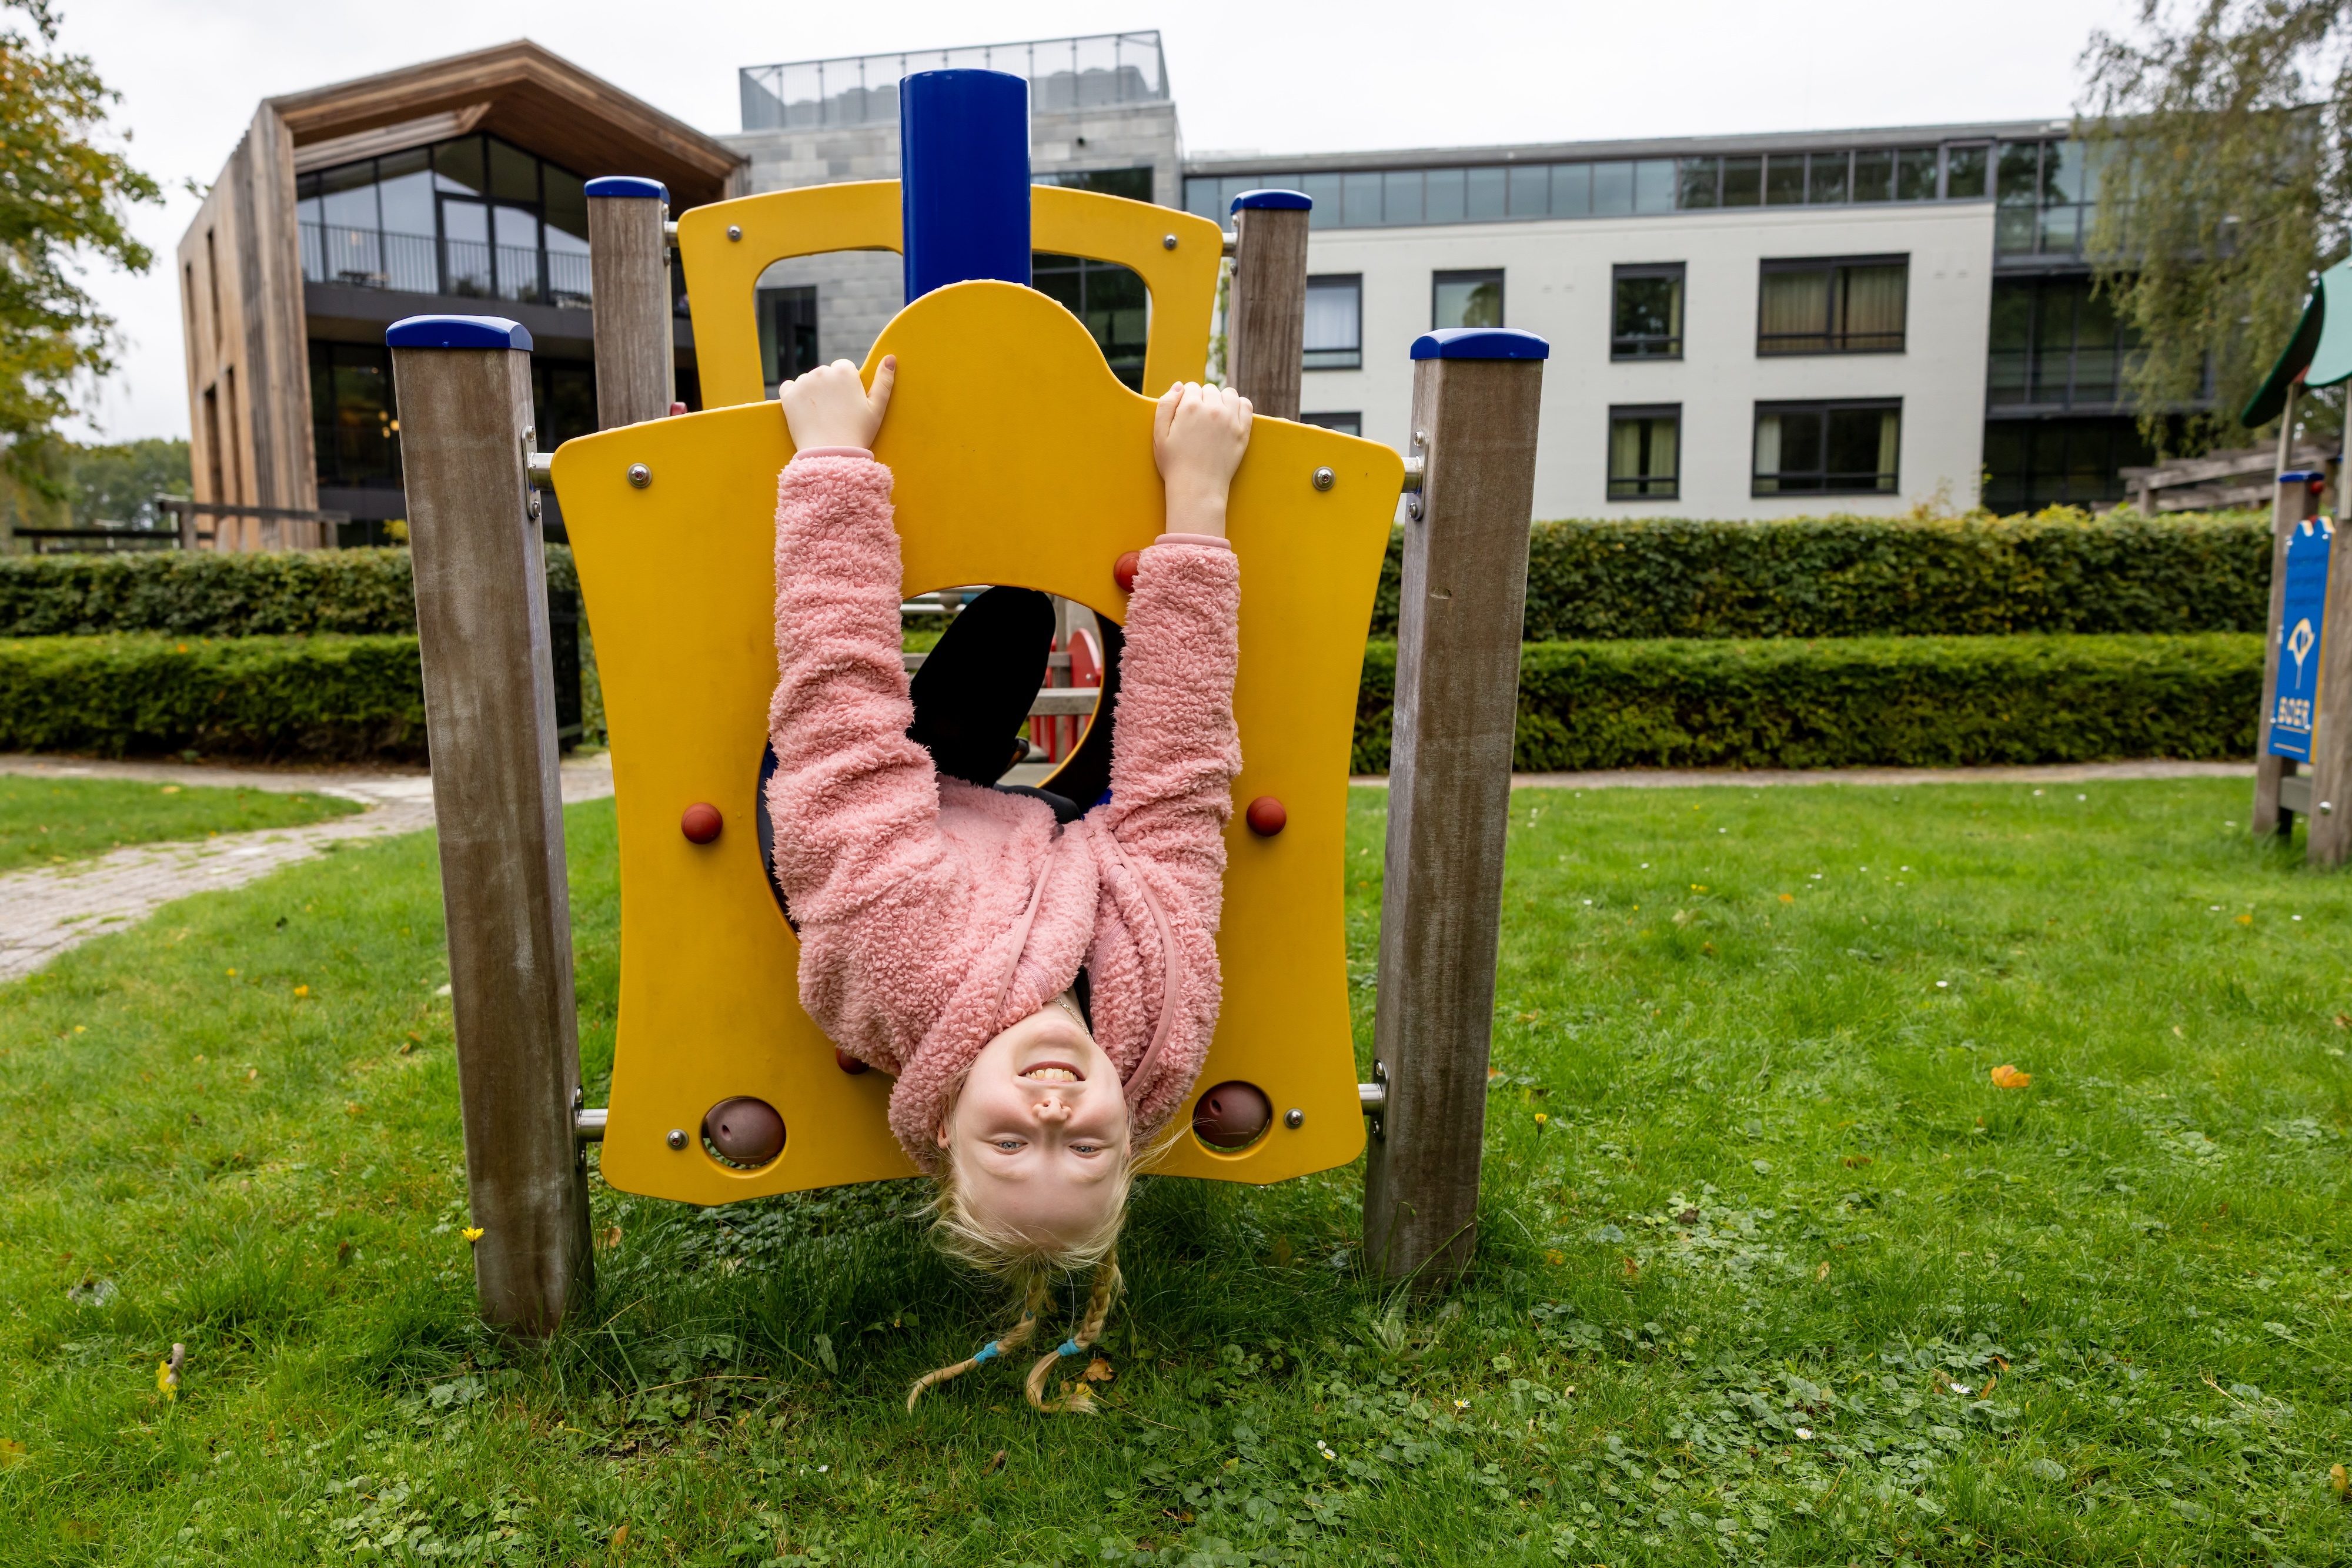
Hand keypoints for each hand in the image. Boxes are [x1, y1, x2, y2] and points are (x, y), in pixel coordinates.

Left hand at [780, 355, 895, 450]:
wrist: (831, 455)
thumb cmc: (858, 433)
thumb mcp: (877, 408)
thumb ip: (884, 381)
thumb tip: (890, 358)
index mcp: (845, 372)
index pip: (843, 368)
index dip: (847, 386)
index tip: (848, 403)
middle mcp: (822, 372)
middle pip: (825, 374)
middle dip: (829, 388)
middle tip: (835, 412)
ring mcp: (803, 383)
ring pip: (808, 381)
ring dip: (812, 392)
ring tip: (821, 415)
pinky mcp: (788, 395)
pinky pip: (788, 387)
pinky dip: (794, 396)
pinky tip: (804, 411)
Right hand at [1152, 381, 1251, 536]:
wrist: (1197, 489)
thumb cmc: (1175, 464)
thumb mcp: (1159, 434)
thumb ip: (1165, 405)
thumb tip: (1179, 385)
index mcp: (1190, 406)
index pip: (1190, 387)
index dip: (1186, 399)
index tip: (1185, 414)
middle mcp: (1212, 409)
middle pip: (1209, 389)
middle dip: (1203, 399)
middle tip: (1198, 420)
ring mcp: (1230, 419)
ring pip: (1228, 393)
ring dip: (1221, 400)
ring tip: (1215, 416)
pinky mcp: (1243, 431)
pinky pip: (1246, 405)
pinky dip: (1239, 406)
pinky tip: (1231, 416)